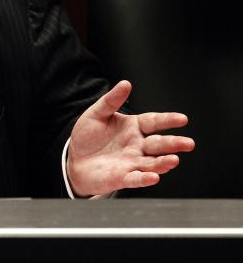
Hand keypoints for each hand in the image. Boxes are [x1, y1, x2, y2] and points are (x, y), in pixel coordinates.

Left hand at [66, 80, 193, 196]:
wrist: (75, 160)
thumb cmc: (89, 137)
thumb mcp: (97, 114)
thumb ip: (111, 100)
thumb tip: (125, 83)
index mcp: (134, 127)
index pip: (154, 122)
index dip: (167, 120)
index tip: (182, 119)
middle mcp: (138, 146)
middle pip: (158, 144)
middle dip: (173, 144)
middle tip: (188, 143)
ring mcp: (132, 163)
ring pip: (152, 163)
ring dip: (163, 162)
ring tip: (174, 160)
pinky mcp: (122, 178)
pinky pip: (135, 179)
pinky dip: (144, 179)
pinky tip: (153, 177)